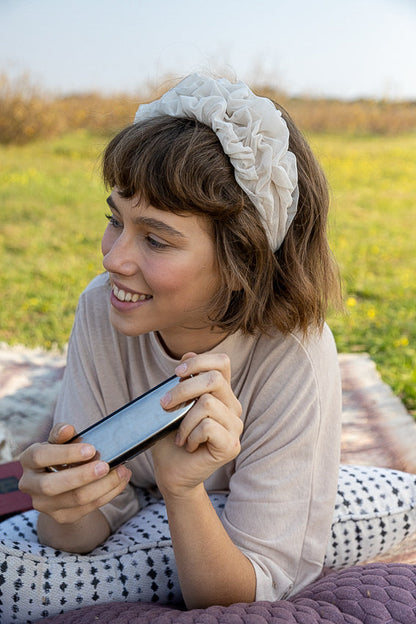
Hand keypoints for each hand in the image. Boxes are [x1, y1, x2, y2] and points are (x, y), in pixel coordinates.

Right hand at [18, 423, 130, 523]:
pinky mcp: (62, 516)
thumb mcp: (60, 442)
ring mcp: (44, 505)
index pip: (41, 457)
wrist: (62, 484)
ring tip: (122, 471)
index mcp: (29, 460)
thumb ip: (62, 434)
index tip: (91, 449)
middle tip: (105, 466)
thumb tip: (68, 429)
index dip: (65, 453)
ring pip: (75, 499)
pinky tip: (121, 481)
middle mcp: (30, 485)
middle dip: (82, 476)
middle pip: (53, 485)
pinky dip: (109, 493)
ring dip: (103, 485)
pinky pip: (88, 508)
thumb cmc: (61, 455)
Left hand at [151, 352, 242, 498]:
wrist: (172, 473)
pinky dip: (190, 434)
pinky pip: (208, 426)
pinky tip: (189, 445)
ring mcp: (235, 427)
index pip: (222, 362)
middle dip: (183, 389)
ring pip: (207, 403)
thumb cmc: (170, 439)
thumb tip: (189, 353)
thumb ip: (183, 381)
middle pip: (213, 379)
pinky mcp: (231, 445)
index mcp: (221, 394)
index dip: (199, 361)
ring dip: (183, 420)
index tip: (176, 373)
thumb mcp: (173, 405)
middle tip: (165, 405)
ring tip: (180, 435)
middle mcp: (233, 407)